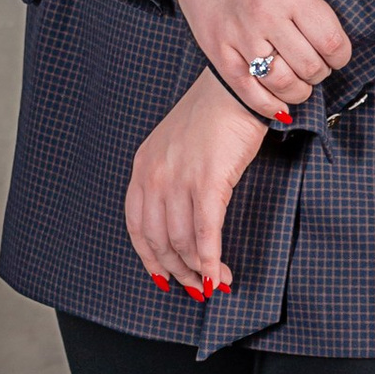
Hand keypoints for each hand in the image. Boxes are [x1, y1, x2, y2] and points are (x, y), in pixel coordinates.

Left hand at [127, 73, 267, 298]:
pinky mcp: (209, 181)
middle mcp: (155, 175)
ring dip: (199, 270)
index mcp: (143, 167)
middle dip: (179, 271)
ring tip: (216, 281)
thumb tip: (179, 222)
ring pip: (182, 242)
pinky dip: (211, 260)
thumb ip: (168, 180)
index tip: (165, 278)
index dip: (151, 259)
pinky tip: (220, 276)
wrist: (236, 88)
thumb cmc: (212, 116)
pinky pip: (205, 233)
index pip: (137, 227)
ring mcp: (180, 178)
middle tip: (198, 286)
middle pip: (159, 241)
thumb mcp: (174, 147)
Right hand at [164, 0, 371, 121]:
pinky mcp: (218, 51)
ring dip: (299, 90)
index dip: (342, 55)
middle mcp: (264, 17)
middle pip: (309, 66)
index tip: (338, 53)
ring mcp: (238, 37)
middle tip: (319, 65)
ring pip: (281, 82)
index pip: (331, 41)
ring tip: (301, 82)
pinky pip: (246, 90)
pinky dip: (267, 103)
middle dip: (322, 72)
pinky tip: (279, 103)